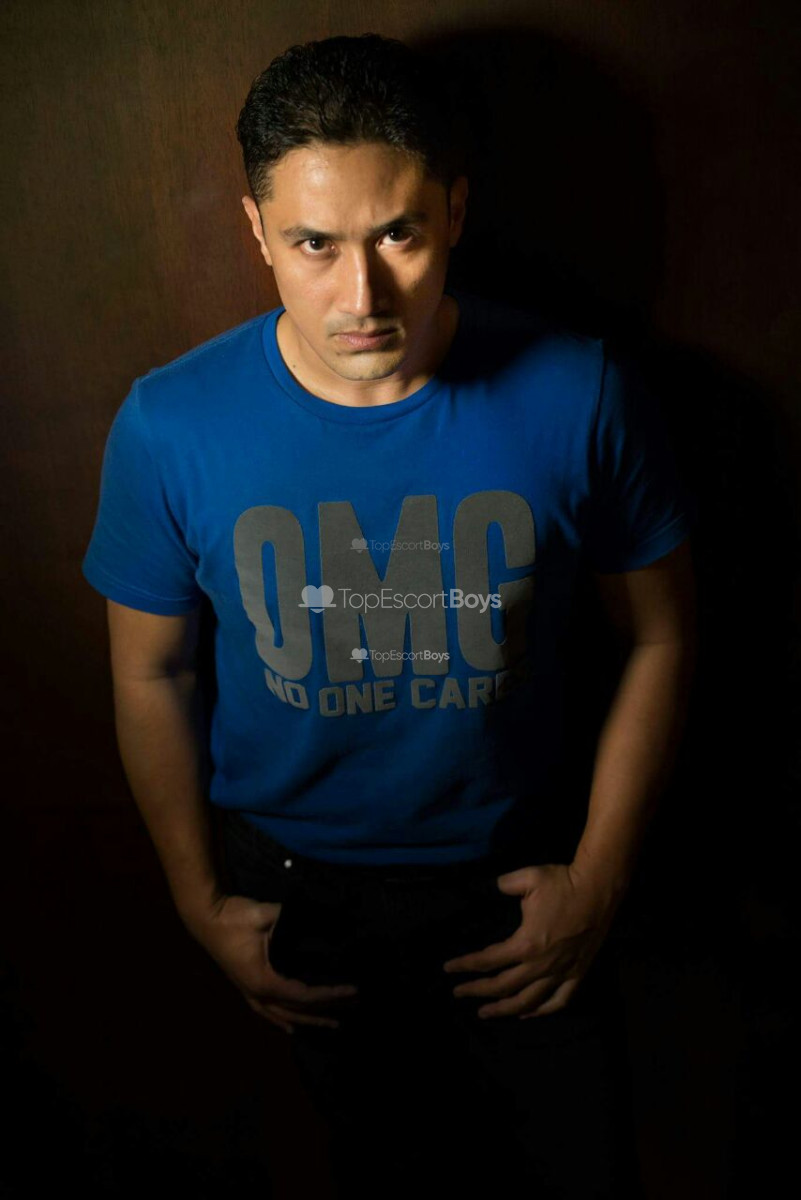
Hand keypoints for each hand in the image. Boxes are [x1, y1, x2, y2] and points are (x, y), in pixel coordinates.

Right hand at [183, 893, 358, 1034]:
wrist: (206, 917)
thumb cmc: (235, 917)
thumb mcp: (267, 915)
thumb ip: (295, 920)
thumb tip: (324, 921)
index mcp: (264, 981)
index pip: (305, 995)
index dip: (330, 994)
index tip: (352, 990)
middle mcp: (258, 993)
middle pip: (298, 1009)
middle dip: (327, 1008)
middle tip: (353, 1006)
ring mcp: (249, 992)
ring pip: (283, 1015)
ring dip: (308, 1019)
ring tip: (331, 1024)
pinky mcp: (245, 986)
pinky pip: (266, 1011)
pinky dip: (281, 1020)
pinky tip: (291, 1028)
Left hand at [442, 863, 617, 1019]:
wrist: (599, 889)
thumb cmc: (563, 882)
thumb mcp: (527, 878)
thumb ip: (504, 884)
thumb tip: (493, 887)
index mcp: (526, 944)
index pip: (488, 961)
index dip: (466, 965)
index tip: (448, 969)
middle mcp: (541, 965)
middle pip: (503, 987)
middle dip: (477, 992)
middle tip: (459, 994)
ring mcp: (561, 972)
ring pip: (529, 1002)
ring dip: (504, 1010)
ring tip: (486, 1013)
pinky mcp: (578, 974)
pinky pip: (558, 1001)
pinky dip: (541, 1011)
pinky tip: (528, 1013)